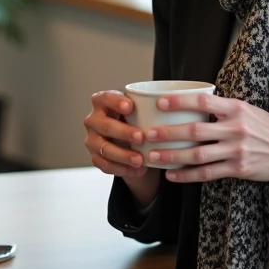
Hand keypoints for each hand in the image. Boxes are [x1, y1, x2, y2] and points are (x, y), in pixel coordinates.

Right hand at [84, 90, 158, 207]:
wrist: (131, 141)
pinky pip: (105, 165)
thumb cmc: (137, 120)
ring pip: (104, 148)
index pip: (105, 97)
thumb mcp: (141, 110)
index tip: (130, 107)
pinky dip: (122, 169)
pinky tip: (138, 170)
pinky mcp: (95, 156)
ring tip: (140, 160)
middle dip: (123, 132)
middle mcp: (94, 119)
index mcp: (103, 102)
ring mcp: (92, 139)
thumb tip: (177, 107)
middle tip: (141, 137)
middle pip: (105, 125)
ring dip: (123, 155)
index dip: (115, 102)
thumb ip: (149, 107)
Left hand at [145, 92, 268, 194]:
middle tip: (148, 134)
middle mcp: (235, 129)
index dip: (179, 102)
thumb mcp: (246, 110)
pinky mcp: (238, 169)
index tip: (160, 104)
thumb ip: (222, 108)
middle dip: (168, 133)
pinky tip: (172, 175)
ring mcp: (236, 150)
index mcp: (236, 109)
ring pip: (198, 155)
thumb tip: (192, 103)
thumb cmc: (265, 128)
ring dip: (173, 156)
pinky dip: (187, 175)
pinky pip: (207, 173)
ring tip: (154, 156)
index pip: (202, 102)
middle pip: (195, 131)